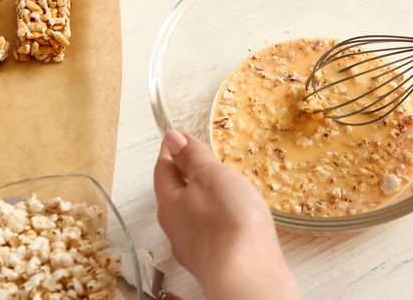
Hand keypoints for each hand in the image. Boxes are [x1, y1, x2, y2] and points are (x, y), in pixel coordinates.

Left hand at [153, 130, 300, 299]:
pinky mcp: (217, 261)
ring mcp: (196, 248)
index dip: (171, 150)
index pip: (163, 170)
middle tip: (195, 158)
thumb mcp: (210, 176)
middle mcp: (177, 229)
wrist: (249, 274)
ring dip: (203, 198)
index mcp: (169, 204)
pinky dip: (217, 219)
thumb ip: (192, 157)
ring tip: (218, 186)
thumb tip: (173, 140)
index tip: (176, 137)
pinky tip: (232, 218)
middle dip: (186, 175)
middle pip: (175, 194)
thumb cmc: (228, 225)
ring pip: (193, 216)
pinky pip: (211, 233)